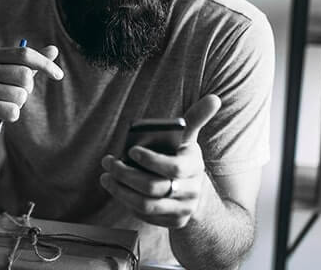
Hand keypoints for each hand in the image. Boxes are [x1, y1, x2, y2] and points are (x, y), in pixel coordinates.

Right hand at [0, 45, 63, 141]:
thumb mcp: (14, 73)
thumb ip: (32, 62)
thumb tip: (54, 49)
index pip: (25, 54)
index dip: (45, 64)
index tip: (59, 76)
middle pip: (25, 75)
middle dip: (28, 88)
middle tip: (16, 93)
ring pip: (20, 95)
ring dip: (19, 103)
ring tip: (5, 103)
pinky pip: (13, 111)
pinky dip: (13, 115)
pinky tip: (1, 113)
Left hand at [100, 94, 221, 228]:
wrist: (198, 195)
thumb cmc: (185, 159)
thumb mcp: (190, 141)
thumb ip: (196, 119)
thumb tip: (214, 99)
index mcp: (194, 166)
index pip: (173, 167)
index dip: (150, 160)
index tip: (131, 151)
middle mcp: (191, 191)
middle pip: (153, 188)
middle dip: (126, 175)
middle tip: (109, 163)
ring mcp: (182, 209)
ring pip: (145, 205)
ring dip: (121, 191)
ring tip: (107, 177)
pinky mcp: (172, 222)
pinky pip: (144, 216)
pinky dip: (127, 202)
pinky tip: (118, 189)